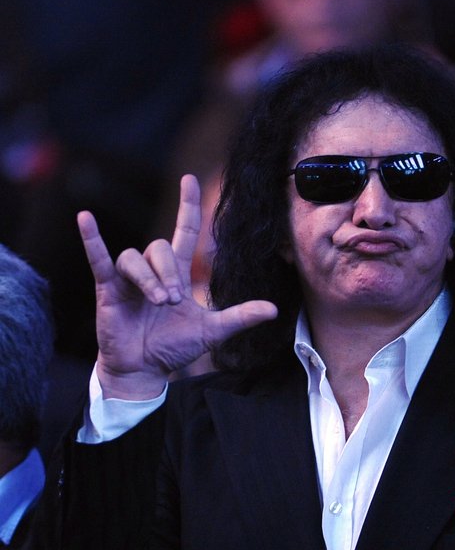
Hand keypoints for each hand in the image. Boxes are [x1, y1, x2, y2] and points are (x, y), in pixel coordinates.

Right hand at [79, 174, 276, 398]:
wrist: (145, 370)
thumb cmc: (174, 348)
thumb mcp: (212, 331)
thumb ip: (239, 317)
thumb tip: (274, 310)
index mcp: (178, 275)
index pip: (184, 231)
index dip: (188, 207)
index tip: (189, 180)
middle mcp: (153, 271)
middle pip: (159, 248)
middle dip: (168, 273)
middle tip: (172, 301)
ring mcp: (129, 279)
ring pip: (135, 257)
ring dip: (149, 278)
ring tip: (159, 302)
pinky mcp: (108, 288)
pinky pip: (99, 258)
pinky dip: (92, 239)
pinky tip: (85, 218)